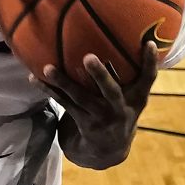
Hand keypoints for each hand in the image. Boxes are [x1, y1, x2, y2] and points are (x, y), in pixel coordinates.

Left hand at [30, 42, 159, 169]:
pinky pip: (64, 104)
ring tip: (48, 68)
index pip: (148, 79)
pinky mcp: (84, 123)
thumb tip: (118, 34)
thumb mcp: (131, 97)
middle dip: (100, 75)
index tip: (149, 43)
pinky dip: (49, 90)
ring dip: (63, 82)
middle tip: (88, 57)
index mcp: (136, 99)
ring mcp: (101, 118)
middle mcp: (120, 109)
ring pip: (80, 98)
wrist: (109, 150)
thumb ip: (130, 74)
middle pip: (111, 91)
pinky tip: (34, 79)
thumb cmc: (119, 109)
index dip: (150, 62)